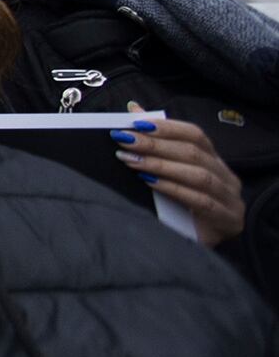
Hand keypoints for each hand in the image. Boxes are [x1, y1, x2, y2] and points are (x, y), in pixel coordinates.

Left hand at [117, 118, 244, 246]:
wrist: (200, 247)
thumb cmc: (184, 205)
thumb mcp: (170, 171)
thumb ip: (157, 141)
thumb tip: (134, 109)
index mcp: (215, 161)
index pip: (195, 135)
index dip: (166, 127)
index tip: (135, 123)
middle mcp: (227, 177)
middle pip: (193, 153)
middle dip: (156, 145)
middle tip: (125, 140)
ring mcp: (231, 199)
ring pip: (198, 175)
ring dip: (162, 166)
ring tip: (132, 160)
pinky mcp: (227, 220)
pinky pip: (200, 201)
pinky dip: (174, 190)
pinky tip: (151, 183)